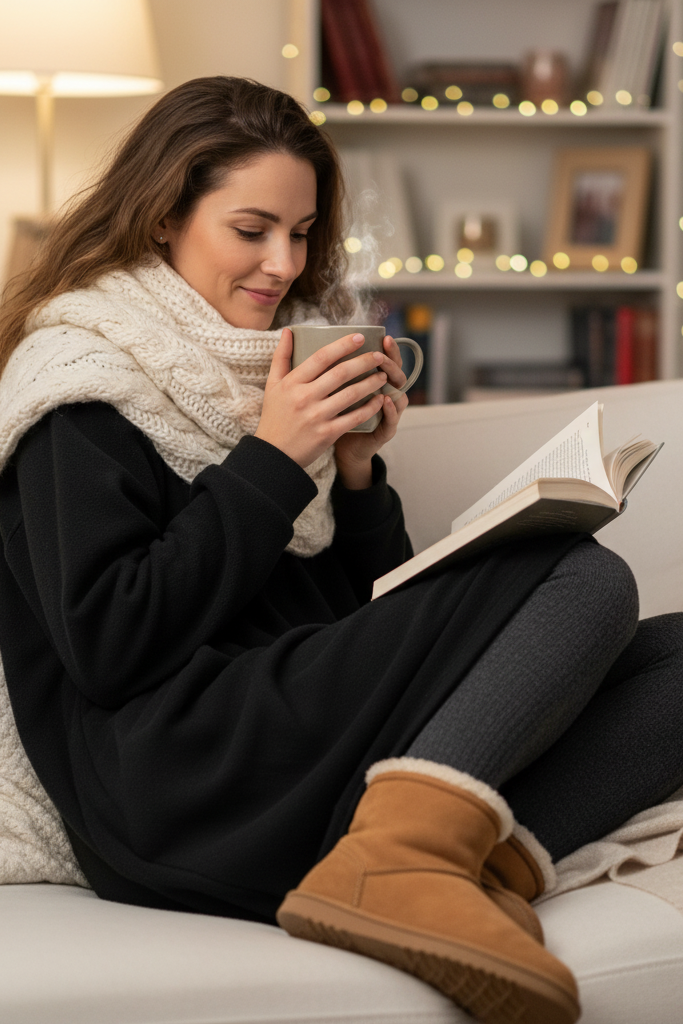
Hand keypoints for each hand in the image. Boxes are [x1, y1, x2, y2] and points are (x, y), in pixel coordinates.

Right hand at [255, 329, 392, 467]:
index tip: (360, 337)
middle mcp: (305, 397)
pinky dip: (369, 408)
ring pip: (351, 394)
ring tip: (383, 376)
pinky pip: (354, 418)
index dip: (343, 345)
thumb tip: (289, 331)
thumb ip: (281, 357)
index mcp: (293, 382)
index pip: (321, 357)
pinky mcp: (327, 434)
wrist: (273, 454)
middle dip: (364, 362)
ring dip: (371, 383)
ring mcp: (317, 416)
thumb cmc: (274, 416)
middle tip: (379, 356)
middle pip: (341, 373)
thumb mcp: (272, 385)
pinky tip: (380, 400)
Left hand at [334, 335, 409, 488]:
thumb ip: (331, 371)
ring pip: (399, 395)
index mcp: (373, 382)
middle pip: (397, 373)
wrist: (342, 449)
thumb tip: (313, 347)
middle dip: (391, 362)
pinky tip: (383, 400)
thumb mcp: (333, 392)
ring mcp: (388, 413)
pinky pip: (392, 419)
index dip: (387, 349)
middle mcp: (385, 394)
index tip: (383, 336)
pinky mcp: (386, 431)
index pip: (386, 361)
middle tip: (380, 354)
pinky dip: (390, 410)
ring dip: (393, 383)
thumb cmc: (336, 417)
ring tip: (383, 374)